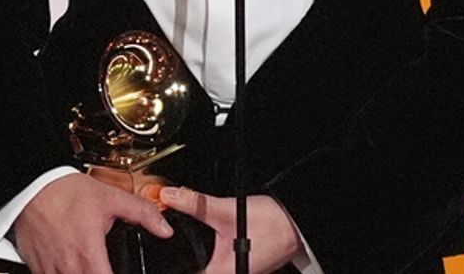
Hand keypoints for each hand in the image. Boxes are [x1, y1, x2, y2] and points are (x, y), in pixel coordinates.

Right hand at [13, 171, 173, 273]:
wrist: (33, 185)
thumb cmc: (66, 192)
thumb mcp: (110, 198)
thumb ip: (141, 213)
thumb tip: (165, 228)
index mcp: (88, 254)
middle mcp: (68, 267)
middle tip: (105, 268)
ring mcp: (49, 269)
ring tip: (89, 267)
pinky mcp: (36, 267)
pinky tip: (72, 267)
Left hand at [158, 186, 303, 273]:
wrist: (298, 223)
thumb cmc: (273, 224)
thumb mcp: (227, 210)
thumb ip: (196, 204)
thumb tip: (170, 196)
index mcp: (224, 273)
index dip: (175, 266)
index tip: (165, 257)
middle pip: (198, 270)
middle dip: (188, 258)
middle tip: (185, 242)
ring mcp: (239, 273)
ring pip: (210, 268)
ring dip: (202, 257)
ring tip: (204, 239)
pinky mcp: (244, 267)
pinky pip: (221, 265)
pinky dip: (213, 255)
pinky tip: (216, 242)